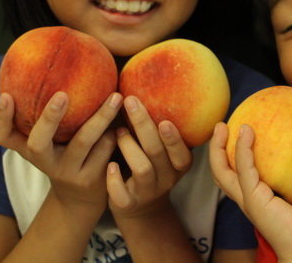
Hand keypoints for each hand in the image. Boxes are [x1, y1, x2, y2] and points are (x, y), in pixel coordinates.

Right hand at [0, 91, 120, 209]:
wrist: (84, 198)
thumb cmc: (69, 151)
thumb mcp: (56, 136)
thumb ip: (56, 110)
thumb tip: (66, 57)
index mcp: (28, 147)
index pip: (2, 136)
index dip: (1, 117)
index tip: (6, 94)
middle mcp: (43, 161)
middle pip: (38, 142)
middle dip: (49, 117)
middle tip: (62, 94)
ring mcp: (66, 172)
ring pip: (82, 142)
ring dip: (100, 117)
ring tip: (116, 96)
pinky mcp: (90, 180)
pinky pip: (106, 150)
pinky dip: (117, 134)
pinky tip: (127, 122)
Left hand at [106, 96, 192, 220]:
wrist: (140, 208)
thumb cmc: (149, 164)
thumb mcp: (161, 150)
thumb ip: (159, 128)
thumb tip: (150, 82)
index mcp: (180, 163)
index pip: (182, 151)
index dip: (174, 138)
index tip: (164, 119)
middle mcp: (167, 178)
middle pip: (158, 152)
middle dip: (144, 126)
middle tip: (130, 101)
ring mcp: (148, 191)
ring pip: (142, 169)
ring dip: (129, 146)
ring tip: (118, 131)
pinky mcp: (128, 204)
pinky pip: (122, 195)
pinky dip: (115, 180)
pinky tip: (110, 165)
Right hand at [210, 122, 291, 262]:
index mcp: (260, 197)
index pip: (239, 174)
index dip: (233, 154)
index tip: (238, 130)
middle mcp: (249, 198)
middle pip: (222, 172)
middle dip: (217, 148)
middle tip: (222, 125)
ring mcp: (249, 199)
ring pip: (222, 171)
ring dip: (218, 147)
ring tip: (221, 125)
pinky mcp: (253, 199)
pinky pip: (244, 168)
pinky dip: (242, 149)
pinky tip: (247, 132)